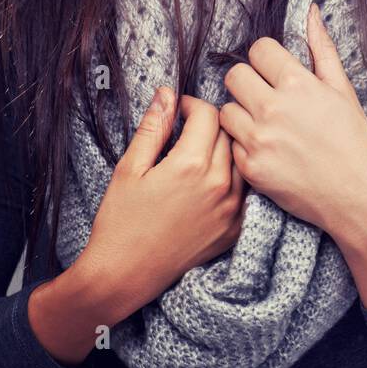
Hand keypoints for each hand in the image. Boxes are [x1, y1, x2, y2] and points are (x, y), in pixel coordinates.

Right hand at [78, 87, 246, 314]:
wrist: (126, 274)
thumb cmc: (120, 220)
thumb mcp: (129, 168)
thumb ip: (153, 128)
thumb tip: (167, 93)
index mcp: (190, 165)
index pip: (208, 114)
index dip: (191, 104)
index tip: (178, 108)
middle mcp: (219, 185)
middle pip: (228, 133)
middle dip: (208, 123)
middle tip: (187, 128)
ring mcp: (231, 209)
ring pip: (241, 159)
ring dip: (225, 148)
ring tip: (200, 152)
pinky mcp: (235, 228)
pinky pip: (246, 190)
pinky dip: (233, 177)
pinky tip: (210, 180)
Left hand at [218, 2, 366, 236]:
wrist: (357, 196)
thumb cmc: (354, 140)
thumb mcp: (343, 90)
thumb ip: (322, 49)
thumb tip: (311, 11)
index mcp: (297, 84)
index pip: (257, 50)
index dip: (266, 60)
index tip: (275, 73)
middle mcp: (274, 109)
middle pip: (233, 75)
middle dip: (248, 83)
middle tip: (265, 98)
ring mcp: (259, 140)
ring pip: (226, 110)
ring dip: (241, 115)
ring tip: (265, 126)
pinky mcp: (251, 168)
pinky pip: (231, 144)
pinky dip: (244, 146)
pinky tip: (267, 151)